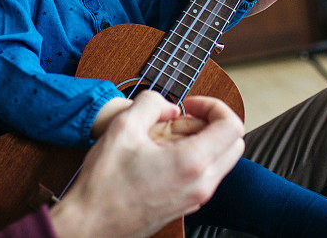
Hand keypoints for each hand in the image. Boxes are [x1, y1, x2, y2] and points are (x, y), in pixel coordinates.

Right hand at [50, 91, 243, 237]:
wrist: (92, 223)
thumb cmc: (105, 182)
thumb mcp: (123, 126)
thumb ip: (151, 102)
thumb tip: (169, 105)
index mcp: (191, 163)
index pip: (232, 126)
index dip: (214, 106)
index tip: (190, 105)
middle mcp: (201, 184)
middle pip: (234, 144)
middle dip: (212, 123)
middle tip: (180, 120)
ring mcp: (196, 198)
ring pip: (221, 160)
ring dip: (202, 141)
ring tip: (166, 138)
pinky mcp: (187, 205)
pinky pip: (206, 176)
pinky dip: (194, 158)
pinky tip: (161, 155)